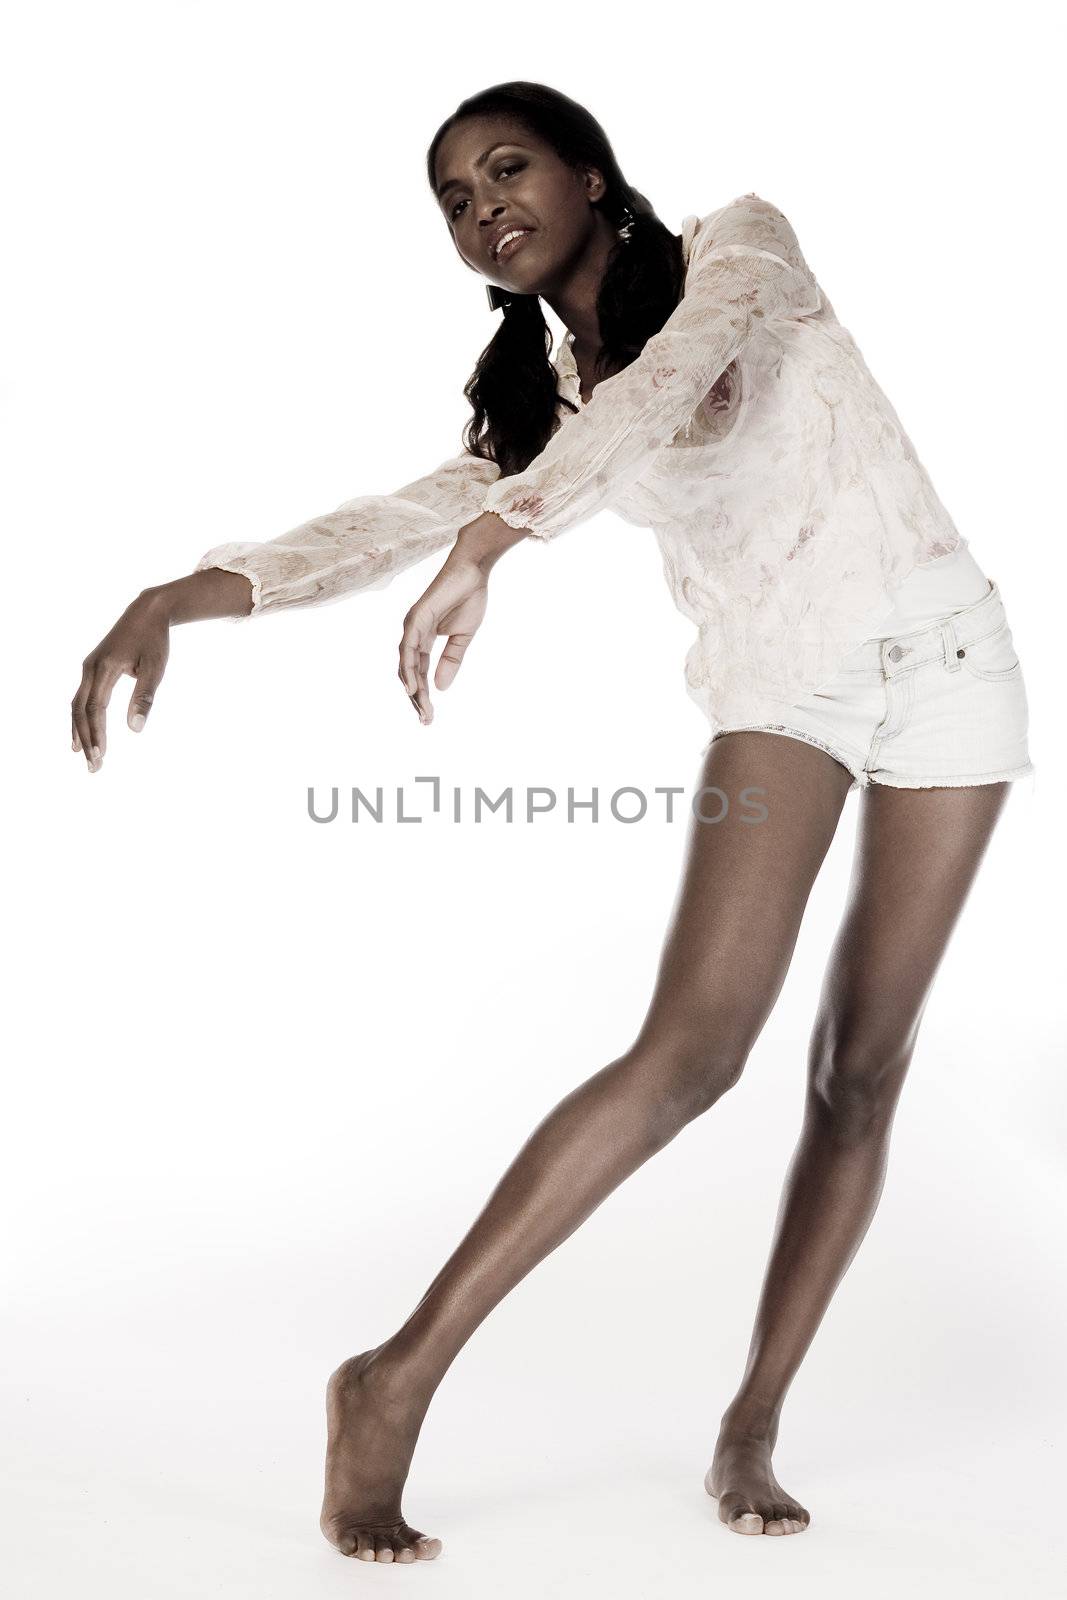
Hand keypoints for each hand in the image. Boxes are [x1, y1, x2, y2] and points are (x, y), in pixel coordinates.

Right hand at [72, 590, 170, 772]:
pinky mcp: (92, 668)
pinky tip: (83, 734)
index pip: (95, 709)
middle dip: (85, 739)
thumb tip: (135, 729)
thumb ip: (144, 698)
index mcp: (105, 668)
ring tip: (84, 756)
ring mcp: (89, 667)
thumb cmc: (154, 641)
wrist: (147, 612)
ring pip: (77, 705)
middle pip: (80, 710)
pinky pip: (81, 697)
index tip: (101, 757)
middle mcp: (90, 668)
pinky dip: (81, 717)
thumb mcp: (156, 669)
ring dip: (80, 731)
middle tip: (93, 766)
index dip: (96, 735)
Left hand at [398, 552, 488, 723]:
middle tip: (425, 720)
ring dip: (412, 688)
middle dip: (417, 698)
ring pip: (407, 664)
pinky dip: (409, 668)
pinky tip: (412, 687)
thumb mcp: (462, 638)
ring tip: (419, 708)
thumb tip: (441, 688)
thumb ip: (451, 661)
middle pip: (409, 672)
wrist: (473, 571)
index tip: (429, 717)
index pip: (420, 672)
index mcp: (423, 639)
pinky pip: (410, 647)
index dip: (423, 696)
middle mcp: (413, 634)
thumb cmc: (468, 598)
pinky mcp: (417, 617)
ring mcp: (413, 625)